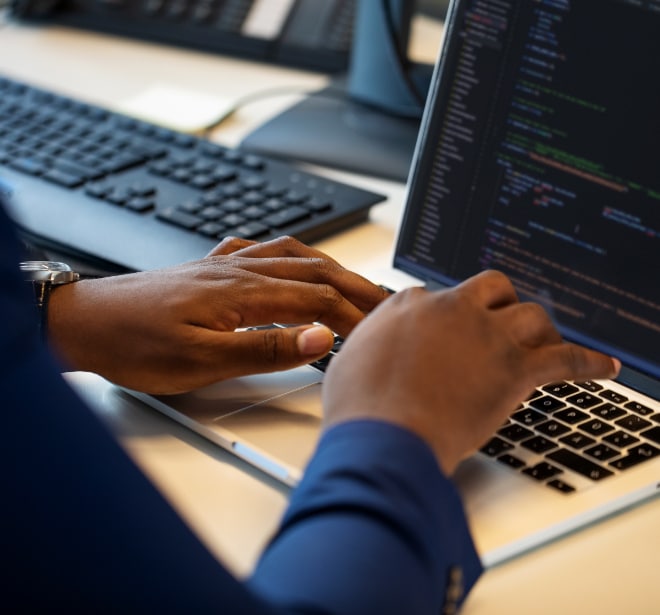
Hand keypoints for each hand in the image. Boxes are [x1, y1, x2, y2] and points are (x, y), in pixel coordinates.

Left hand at [48, 236, 389, 393]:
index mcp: (243, 291)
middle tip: (385, 301)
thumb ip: (266, 347)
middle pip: (312, 271)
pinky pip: (259, 250)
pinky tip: (289, 259)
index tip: (377, 332)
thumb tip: (319, 336)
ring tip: (351, 279)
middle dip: (354, 286)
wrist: (86, 322)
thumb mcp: (203, 359)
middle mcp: (238, 270)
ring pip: (290, 255)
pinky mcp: (209, 269)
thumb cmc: (136, 344)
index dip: (352, 316)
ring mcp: (223, 265)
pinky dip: (287, 254)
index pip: (316, 299)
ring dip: (327, 267)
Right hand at [322, 270, 619, 474]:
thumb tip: (374, 350)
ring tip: (545, 344)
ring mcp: (486, 335)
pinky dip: (588, 362)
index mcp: (410, 305)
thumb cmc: (360, 407)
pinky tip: (604, 366)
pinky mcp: (514, 368)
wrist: (383, 434)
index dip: (452, 317)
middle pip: (492, 288)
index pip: (442, 297)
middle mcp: (451, 309)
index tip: (456, 331)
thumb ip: (371, 346)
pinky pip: (565, 358)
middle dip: (500, 304)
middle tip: (502, 326)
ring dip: (540, 330)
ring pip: (531, 315)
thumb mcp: (349, 363)